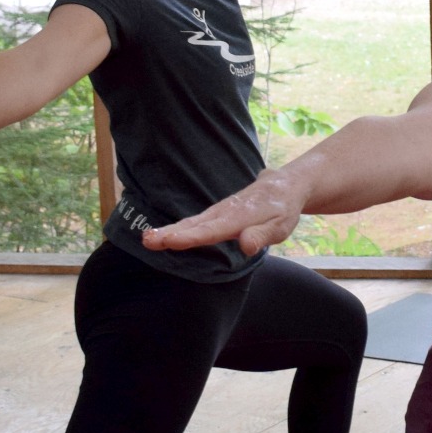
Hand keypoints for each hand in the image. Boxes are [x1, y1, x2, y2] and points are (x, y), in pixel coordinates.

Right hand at [145, 174, 305, 258]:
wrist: (284, 185)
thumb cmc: (282, 209)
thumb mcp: (280, 225)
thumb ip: (262, 235)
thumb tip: (246, 246)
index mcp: (238, 218)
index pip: (211, 230)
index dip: (191, 237)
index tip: (170, 241)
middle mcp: (223, 213)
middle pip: (194, 226)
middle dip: (170, 234)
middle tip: (148, 241)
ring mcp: (218, 212)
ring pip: (191, 223)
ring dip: (168, 231)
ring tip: (147, 239)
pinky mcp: (216, 214)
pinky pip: (194, 222)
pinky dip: (177, 229)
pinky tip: (161, 236)